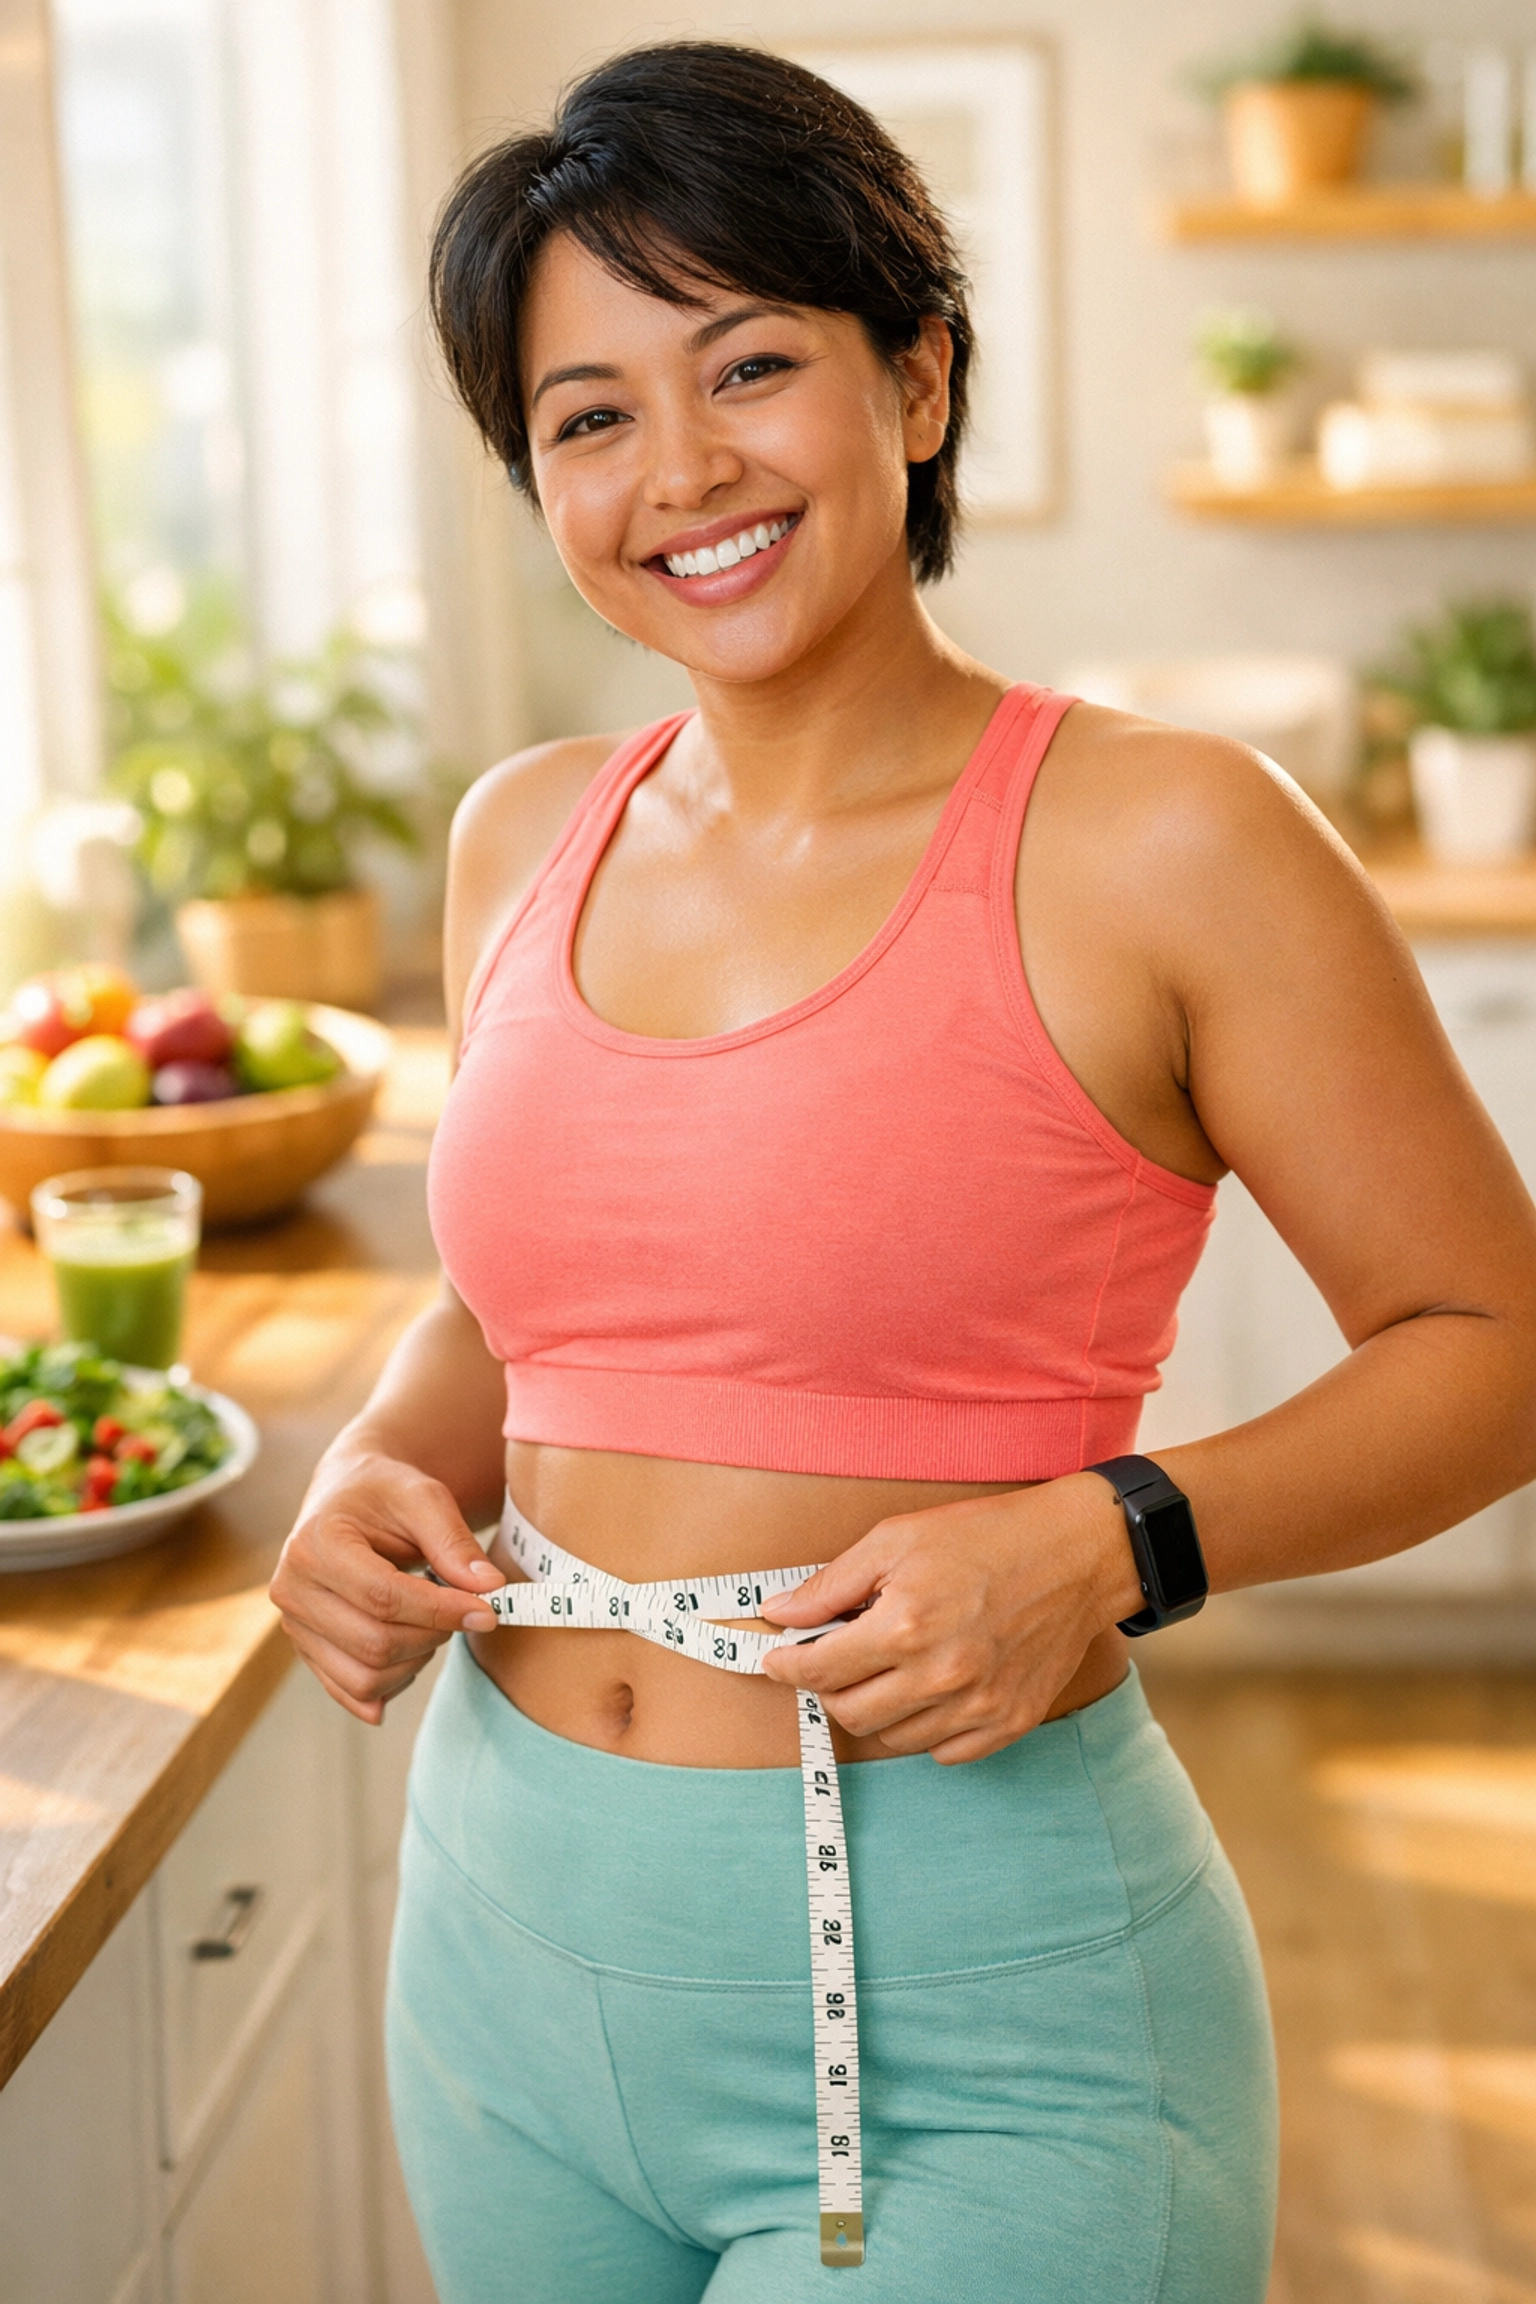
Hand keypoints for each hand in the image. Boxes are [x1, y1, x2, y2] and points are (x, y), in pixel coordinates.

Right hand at [270, 1449, 503, 1724]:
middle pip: (374, 1643)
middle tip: (463, 1610)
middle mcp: (292, 1589)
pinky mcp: (307, 1651)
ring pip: (365, 1678)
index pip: (381, 1597)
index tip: (487, 1612)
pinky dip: (394, 1683)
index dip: (440, 1611)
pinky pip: (352, 1691)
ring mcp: (295, 1626)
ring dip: (416, 1660)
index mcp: (314, 1544)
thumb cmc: (384, 1493)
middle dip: (433, 1635)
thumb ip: (455, 1542)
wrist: (347, 1498)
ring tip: (433, 1621)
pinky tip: (414, 1650)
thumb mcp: (424, 1497)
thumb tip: (490, 1588)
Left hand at [759, 1474, 1140, 1763]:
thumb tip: (778, 1613)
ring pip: (892, 1738)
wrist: (1076, 1555)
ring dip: (875, 1708)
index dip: (786, 1666)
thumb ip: (832, 1584)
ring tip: (887, 1668)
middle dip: (828, 1688)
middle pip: (849, 1713)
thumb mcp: (897, 1539)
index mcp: (906, 1625)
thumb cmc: (986, 1537)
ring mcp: (978, 1706)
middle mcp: (940, 1675)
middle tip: (834, 1660)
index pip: (818, 1670)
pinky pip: (943, 1752)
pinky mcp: (1010, 1722)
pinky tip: (929, 1690)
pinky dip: (924, 1729)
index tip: (776, 1659)